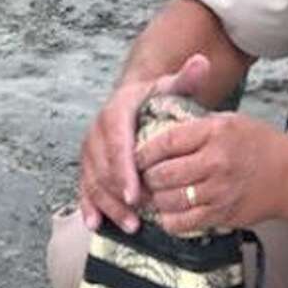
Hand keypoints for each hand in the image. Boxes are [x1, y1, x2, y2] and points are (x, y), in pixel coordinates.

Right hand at [79, 53, 211, 233]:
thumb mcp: (170, 88)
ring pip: (93, 181)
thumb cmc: (156, 100)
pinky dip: (88, 206)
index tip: (135, 191)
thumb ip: (186, 79)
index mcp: (115, 111)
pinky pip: (84, 188)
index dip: (123, 168)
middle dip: (119, 193)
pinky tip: (96, 224)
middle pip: (103, 166)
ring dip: (109, 205)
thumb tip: (202, 62)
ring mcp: (90, 151)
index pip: (116, 140)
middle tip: (139, 213)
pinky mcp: (88, 166)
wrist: (134, 104)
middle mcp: (97, 130)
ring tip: (131, 225)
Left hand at [135, 112, 287, 234]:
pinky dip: (169, 219)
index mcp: (216, 132)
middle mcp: (217, 162)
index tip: (135, 156)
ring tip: (153, 194)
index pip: (166, 142)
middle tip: (143, 178)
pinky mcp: (222, 214)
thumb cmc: (258, 145)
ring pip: (169, 201)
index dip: (144, 152)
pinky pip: (182, 223)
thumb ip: (195, 126)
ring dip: (156, 200)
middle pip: (163, 174)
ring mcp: (219, 191)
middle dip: (146, 178)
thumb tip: (157, 130)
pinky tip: (169, 212)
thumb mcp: (229, 121)